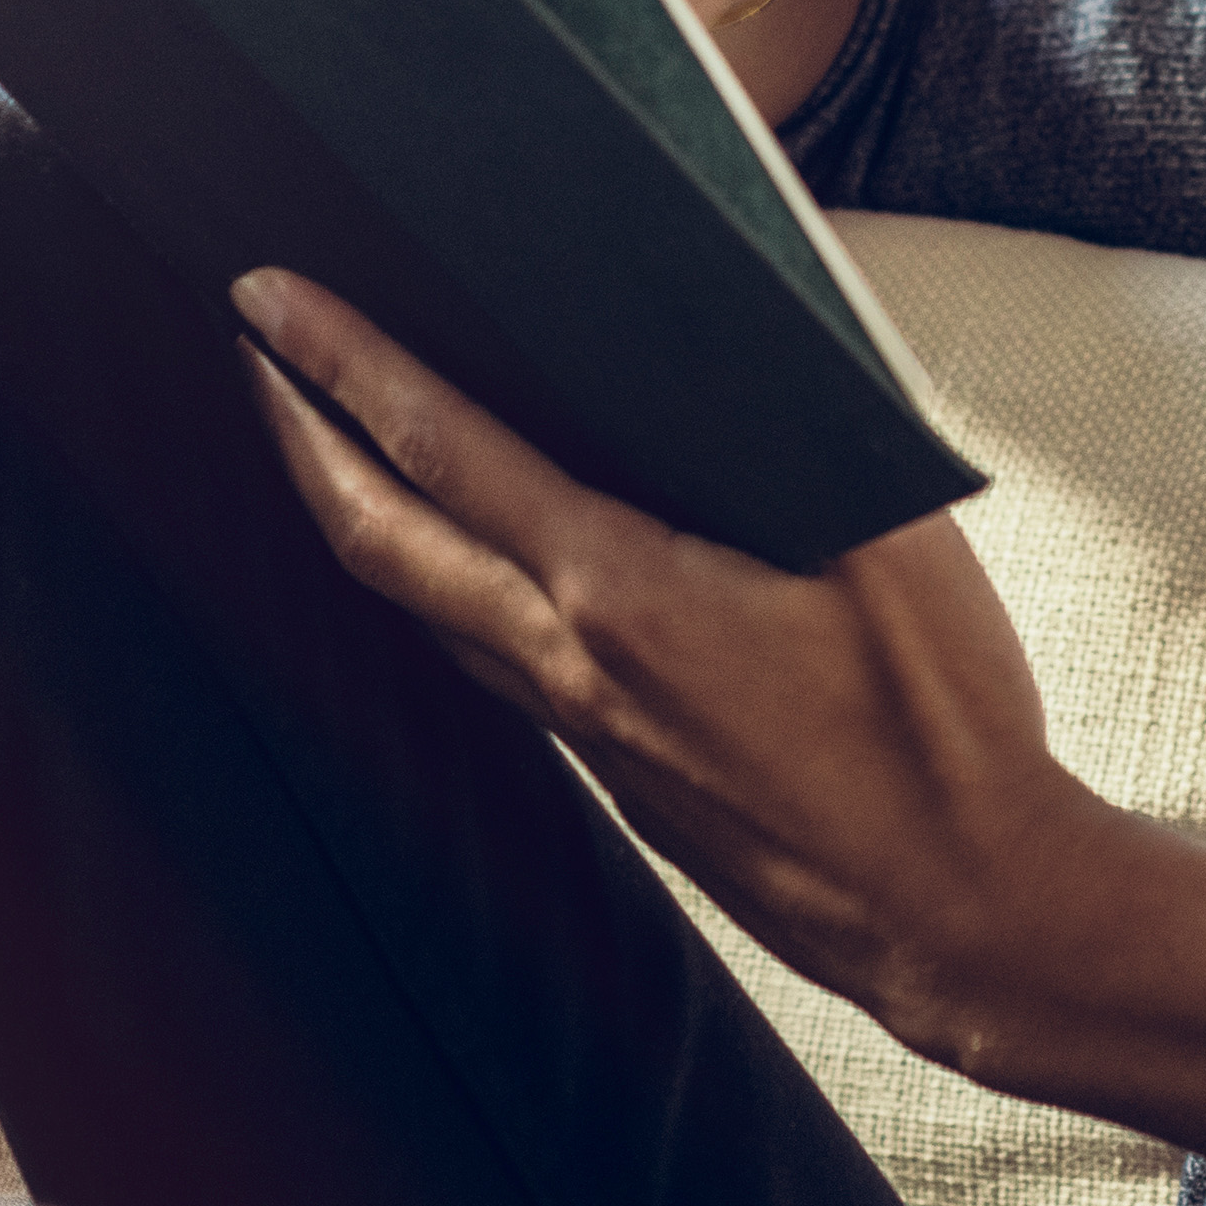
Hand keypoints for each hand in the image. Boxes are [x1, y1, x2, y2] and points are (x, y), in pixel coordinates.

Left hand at [232, 264, 1109, 1063]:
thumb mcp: (894, 546)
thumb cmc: (939, 727)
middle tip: (250, 345)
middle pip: (376, 538)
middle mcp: (570, 664)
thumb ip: (798, 435)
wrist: (955, 908)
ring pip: (419, 606)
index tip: (268, 297)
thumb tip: (736, 334)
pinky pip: (486, 655)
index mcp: (622, 591)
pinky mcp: (615, 770)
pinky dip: (436, 581)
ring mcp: (583, 729)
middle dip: (295, 431)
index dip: (339, 362)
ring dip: (353, 508)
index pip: (439, 449)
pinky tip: (465, 555)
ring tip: (325, 431)